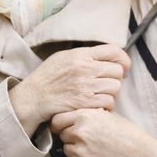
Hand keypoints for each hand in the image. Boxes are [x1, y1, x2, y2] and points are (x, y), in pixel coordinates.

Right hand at [9, 45, 129, 132]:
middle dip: (116, 78)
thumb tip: (106, 57)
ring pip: (115, 87)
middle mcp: (85, 68)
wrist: (33, 97)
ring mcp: (86, 86)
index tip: (123, 67)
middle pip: (117, 71)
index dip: (123, 60)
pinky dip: (106, 105)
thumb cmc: (47, 77)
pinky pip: (108, 102)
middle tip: (108, 84)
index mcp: (81, 54)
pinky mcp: (85, 103)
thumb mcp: (63, 57)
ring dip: (111, 93)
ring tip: (100, 94)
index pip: (114, 51)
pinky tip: (97, 104)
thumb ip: (85, 55)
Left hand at [49, 109, 156, 156]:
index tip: (62, 128)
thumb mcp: (109, 116)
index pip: (57, 119)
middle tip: (84, 140)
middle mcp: (80, 132)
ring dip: (74, 150)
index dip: (60, 124)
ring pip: (66, 150)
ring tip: (92, 150)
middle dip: (70, 137)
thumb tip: (73, 116)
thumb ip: (89, 115)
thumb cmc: (128, 135)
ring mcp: (80, 151)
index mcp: (85, 116)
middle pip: (62, 135)